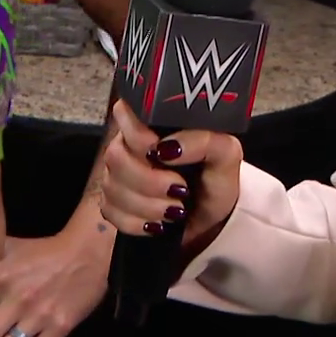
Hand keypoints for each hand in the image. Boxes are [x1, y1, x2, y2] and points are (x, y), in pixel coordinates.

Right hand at [99, 100, 242, 251]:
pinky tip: (158, 223)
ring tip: (176, 209)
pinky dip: (138, 223)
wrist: (211, 218)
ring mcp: (115, 174)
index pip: (124, 113)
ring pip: (112, 187)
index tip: (162, 154)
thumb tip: (169, 147)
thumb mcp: (225, 154)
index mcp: (151, 124)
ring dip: (148, 206)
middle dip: (150, 181)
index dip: (139, 137)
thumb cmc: (215, 180)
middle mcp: (128, 145)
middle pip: (115, 156)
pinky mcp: (111, 202)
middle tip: (180, 189)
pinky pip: (110, 212)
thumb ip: (204, 140)